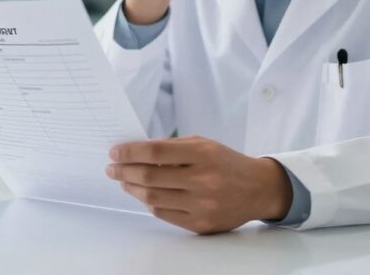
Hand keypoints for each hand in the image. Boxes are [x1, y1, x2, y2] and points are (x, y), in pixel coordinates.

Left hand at [106, 135, 292, 233]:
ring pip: (153, 198)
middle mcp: (203, 180)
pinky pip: (164, 214)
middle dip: (124, 171)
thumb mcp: (203, 144)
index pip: (156, 152)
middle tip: (112, 168)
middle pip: (149, 177)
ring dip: (132, 188)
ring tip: (125, 181)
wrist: (258, 189)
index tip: (114, 152)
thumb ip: (171, 147)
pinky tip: (145, 195)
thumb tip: (135, 152)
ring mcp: (202, 205)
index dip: (130, 152)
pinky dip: (149, 203)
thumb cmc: (226, 162)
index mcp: (203, 154)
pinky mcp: (201, 224)